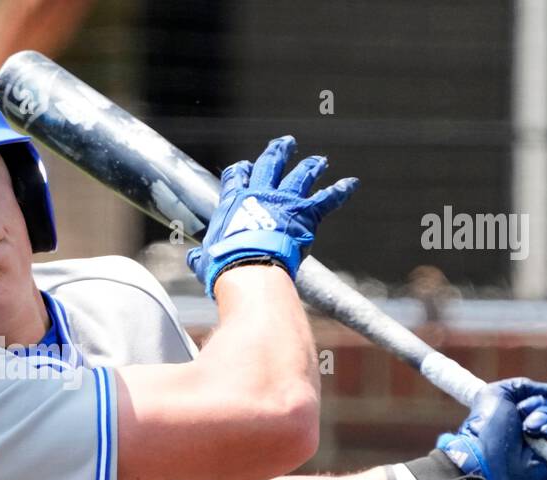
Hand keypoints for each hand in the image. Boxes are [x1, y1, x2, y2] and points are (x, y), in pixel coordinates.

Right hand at [185, 135, 357, 297]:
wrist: (250, 268)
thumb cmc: (225, 264)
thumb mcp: (206, 260)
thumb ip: (201, 257)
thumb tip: (194, 260)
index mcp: (234, 202)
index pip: (237, 177)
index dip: (242, 171)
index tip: (246, 168)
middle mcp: (260, 194)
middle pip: (270, 165)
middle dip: (278, 153)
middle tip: (285, 143)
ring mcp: (285, 201)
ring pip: (300, 176)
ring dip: (310, 166)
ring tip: (319, 160)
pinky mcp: (306, 213)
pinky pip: (327, 199)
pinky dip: (340, 191)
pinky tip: (352, 183)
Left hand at [437, 376, 546, 479]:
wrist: (487, 461)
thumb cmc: (486, 428)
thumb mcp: (495, 394)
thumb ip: (521, 385)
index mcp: (518, 419)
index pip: (541, 401)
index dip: (533, 400)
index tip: (518, 407)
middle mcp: (533, 433)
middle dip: (540, 411)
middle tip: (524, 423)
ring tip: (530, 430)